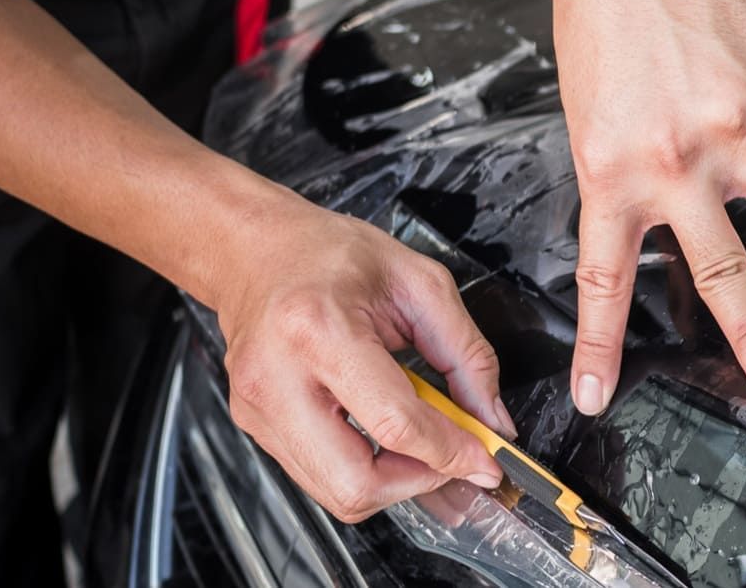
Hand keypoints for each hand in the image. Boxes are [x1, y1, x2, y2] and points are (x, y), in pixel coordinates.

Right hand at [214, 204, 517, 521]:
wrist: (257, 252)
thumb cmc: (331, 255)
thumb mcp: (421, 284)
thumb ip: (467, 355)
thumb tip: (492, 421)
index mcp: (320, 330)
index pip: (395, 423)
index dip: (451, 452)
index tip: (485, 461)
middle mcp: (277, 377)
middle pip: (355, 483)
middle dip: (417, 481)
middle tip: (450, 457)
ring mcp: (258, 407)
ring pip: (335, 493)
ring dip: (392, 482)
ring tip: (420, 443)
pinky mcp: (252, 424)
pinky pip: (317, 476)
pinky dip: (363, 469)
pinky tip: (383, 436)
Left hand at [552, 0, 745, 415]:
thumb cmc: (601, 20)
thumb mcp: (591, 117)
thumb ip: (633, 178)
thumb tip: (675, 225)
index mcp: (613, 171)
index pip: (605, 279)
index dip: (601, 346)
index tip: (599, 395)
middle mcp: (680, 160)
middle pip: (724, 267)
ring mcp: (738, 128)